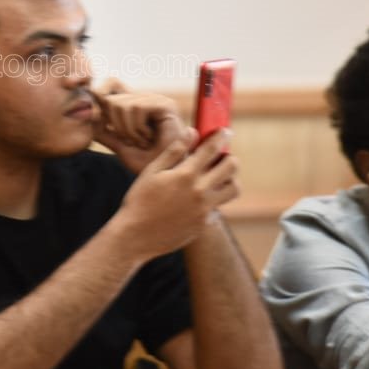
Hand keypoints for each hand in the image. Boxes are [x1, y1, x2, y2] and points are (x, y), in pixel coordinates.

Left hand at [91, 80, 194, 174]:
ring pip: (120, 104)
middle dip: (115, 126)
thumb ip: (105, 133)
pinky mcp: (164, 104)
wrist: (168, 174)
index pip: (110, 84)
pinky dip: (137, 129)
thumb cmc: (149, 162)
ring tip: (142, 141)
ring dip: (127, 131)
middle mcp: (144, 99)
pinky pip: (135, 108)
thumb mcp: (121, 147)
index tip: (100, 118)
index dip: (100, 95)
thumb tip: (90, 117)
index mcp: (134, 105)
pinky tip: (149, 137)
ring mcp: (155, 99)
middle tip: (131, 141)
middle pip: (110, 99)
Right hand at [110, 129, 239, 259]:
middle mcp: (199, 191)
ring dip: (229, 179)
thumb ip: (174, 151)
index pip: (212, 149)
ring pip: (233, 189)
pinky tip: (200, 198)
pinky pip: (219, 207)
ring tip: (218, 177)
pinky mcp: (203, 224)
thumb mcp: (152, 171)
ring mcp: (204, 210)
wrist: (135, 236)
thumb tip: (191, 132)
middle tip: (222, 157)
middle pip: (231, 167)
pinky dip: (214, 199)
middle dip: (229, 157)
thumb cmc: (139, 201)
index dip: (221, 137)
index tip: (225, 132)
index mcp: (185, 175)